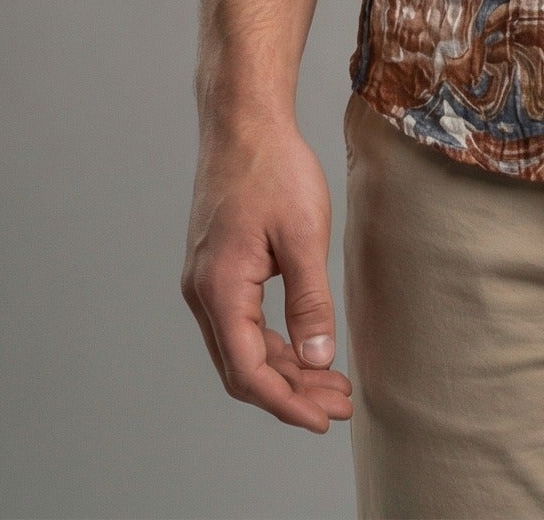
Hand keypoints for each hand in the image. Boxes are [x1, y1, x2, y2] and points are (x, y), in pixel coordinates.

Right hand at [181, 108, 353, 432]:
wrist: (243, 122)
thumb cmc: (273, 168)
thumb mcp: (304, 235)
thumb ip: (310, 301)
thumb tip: (319, 359)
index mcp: (220, 289)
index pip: (249, 371)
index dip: (287, 403)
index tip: (323, 419)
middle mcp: (203, 293)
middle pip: (242, 367)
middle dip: (291, 392)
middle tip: (340, 404)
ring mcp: (206, 282)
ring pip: (240, 348)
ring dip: (284, 369)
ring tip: (332, 383)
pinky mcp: (216, 270)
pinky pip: (241, 323)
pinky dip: (273, 342)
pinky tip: (306, 347)